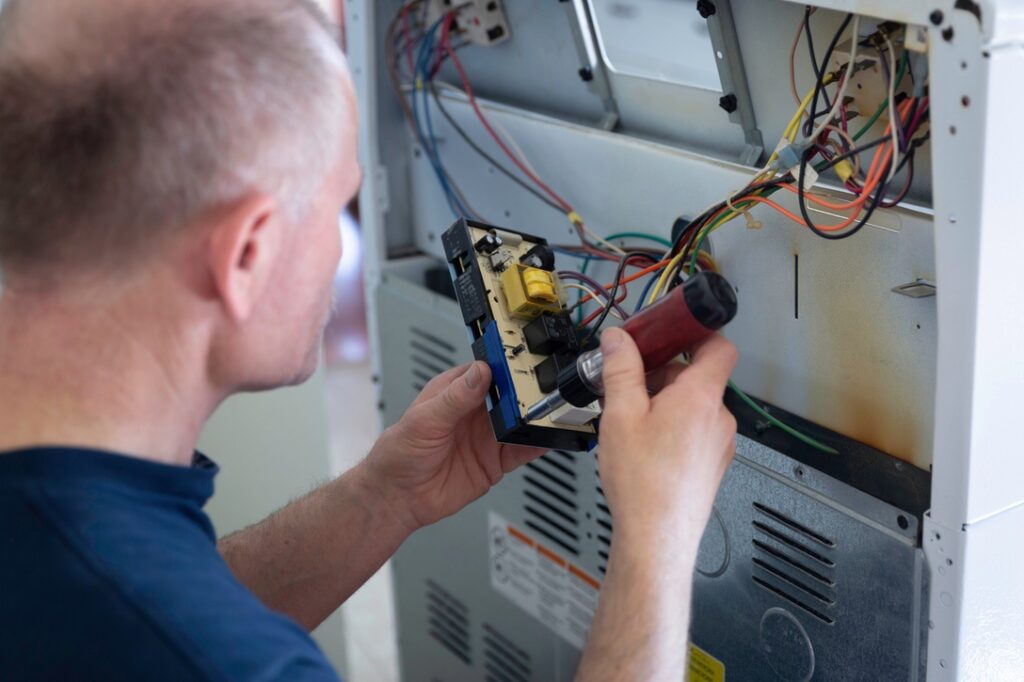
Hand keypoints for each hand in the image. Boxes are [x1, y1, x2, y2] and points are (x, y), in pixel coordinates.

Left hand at [362, 362, 542, 532]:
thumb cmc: (399, 453)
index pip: (487, 371)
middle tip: (540, 391)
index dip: (505, 367)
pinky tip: (545, 438)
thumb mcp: (425, 419)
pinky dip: (536, 444)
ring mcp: (486, 436)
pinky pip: (521, 450)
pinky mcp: (494, 461)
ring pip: (518, 421)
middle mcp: (474, 412)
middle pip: (509, 395)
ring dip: (533, 417)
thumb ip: (455, 397)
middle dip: (526, 393)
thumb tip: (480, 372)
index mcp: (455, 391)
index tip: (522, 366)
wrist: (398, 498)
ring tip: (548, 413)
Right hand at [596, 328, 737, 552]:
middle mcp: (718, 418)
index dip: (697, 332)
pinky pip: (694, 432)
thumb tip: (619, 340)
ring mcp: (719, 444)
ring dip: (664, 403)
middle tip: (627, 383)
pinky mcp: (711, 466)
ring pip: (693, 406)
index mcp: (701, 397)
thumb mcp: (620, 414)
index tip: (670, 331)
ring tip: (629, 421)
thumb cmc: (643, 483)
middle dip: (662, 374)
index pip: (719, 345)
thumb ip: (621, 370)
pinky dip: (671, 428)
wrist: (656, 538)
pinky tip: (642, 446)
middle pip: (697, 376)